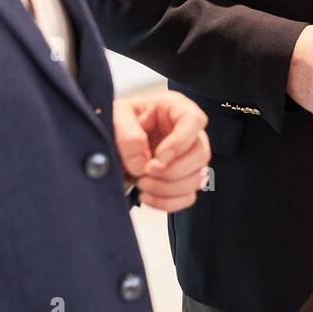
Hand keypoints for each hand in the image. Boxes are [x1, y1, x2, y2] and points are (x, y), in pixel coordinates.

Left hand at [114, 91, 210, 211]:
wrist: (111, 142)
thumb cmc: (118, 122)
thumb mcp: (116, 117)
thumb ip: (128, 135)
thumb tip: (142, 163)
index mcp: (175, 109)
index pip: (194, 121)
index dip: (180, 142)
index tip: (159, 157)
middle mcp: (188, 133)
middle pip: (201, 153)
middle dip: (173, 170)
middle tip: (147, 171)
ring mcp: (188, 158)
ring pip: (198, 178)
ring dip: (169, 188)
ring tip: (142, 184)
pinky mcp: (183, 179)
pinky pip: (188, 197)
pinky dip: (167, 202)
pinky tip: (147, 196)